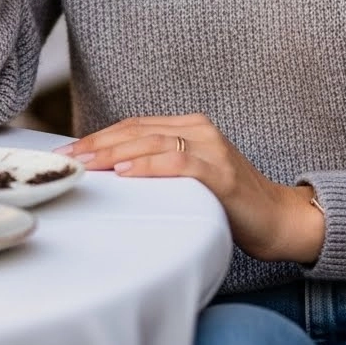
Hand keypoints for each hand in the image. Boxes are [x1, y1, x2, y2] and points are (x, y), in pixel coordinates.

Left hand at [57, 114, 324, 263]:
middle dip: (98, 143)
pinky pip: (179, 163)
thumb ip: (161, 167)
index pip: (134, 126)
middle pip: (138, 130)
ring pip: (153, 141)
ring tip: (85, 162)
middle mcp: (200, 130)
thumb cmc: (230, 203)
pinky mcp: (221, 173)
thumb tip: (111, 174)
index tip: (67, 150)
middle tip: (66, 157)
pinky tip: (125, 171)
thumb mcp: (191, 178)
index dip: (99, 135)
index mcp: (190, 127)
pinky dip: (149, 166)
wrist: (279, 219)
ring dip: (114, 151)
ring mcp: (212, 149)